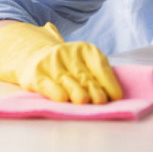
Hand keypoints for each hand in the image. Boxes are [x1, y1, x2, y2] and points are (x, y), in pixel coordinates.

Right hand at [0, 21, 122, 103]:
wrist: (35, 56)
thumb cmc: (69, 67)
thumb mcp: (85, 64)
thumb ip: (97, 76)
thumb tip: (112, 97)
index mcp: (86, 49)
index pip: (100, 65)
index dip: (109, 81)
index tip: (117, 96)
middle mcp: (68, 53)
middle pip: (84, 75)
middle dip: (94, 89)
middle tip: (102, 101)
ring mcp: (51, 63)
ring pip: (67, 80)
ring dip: (76, 92)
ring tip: (84, 101)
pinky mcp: (36, 74)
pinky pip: (47, 85)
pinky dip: (55, 92)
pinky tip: (62, 99)